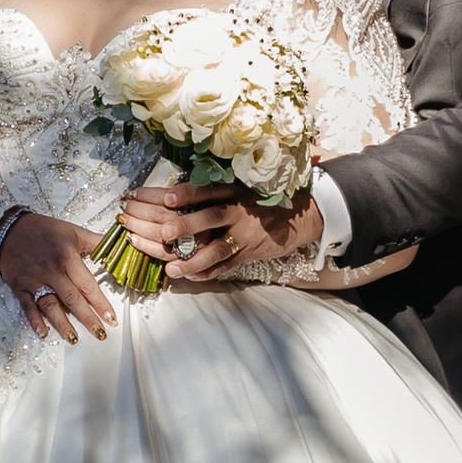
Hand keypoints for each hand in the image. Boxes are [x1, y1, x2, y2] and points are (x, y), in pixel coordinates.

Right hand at [0, 208, 118, 344]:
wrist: (9, 229)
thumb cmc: (44, 230)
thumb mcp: (73, 232)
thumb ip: (97, 242)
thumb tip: (120, 245)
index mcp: (66, 257)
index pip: (87, 285)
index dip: (100, 303)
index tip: (111, 318)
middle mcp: (51, 270)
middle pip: (72, 299)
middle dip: (87, 318)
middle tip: (100, 334)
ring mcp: (34, 280)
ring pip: (50, 305)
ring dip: (62, 324)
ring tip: (74, 339)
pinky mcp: (20, 286)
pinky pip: (27, 306)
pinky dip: (34, 320)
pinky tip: (43, 333)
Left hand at [118, 176, 323, 289]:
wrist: (297, 216)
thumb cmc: (257, 199)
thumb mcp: (238, 187)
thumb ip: (210, 192)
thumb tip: (167, 197)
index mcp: (231, 190)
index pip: (204, 190)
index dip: (184, 193)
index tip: (165, 196)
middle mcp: (238, 211)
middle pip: (210, 217)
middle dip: (185, 225)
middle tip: (164, 231)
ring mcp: (244, 234)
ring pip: (218, 248)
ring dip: (193, 259)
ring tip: (171, 268)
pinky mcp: (248, 253)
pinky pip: (226, 266)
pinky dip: (207, 272)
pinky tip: (188, 276)